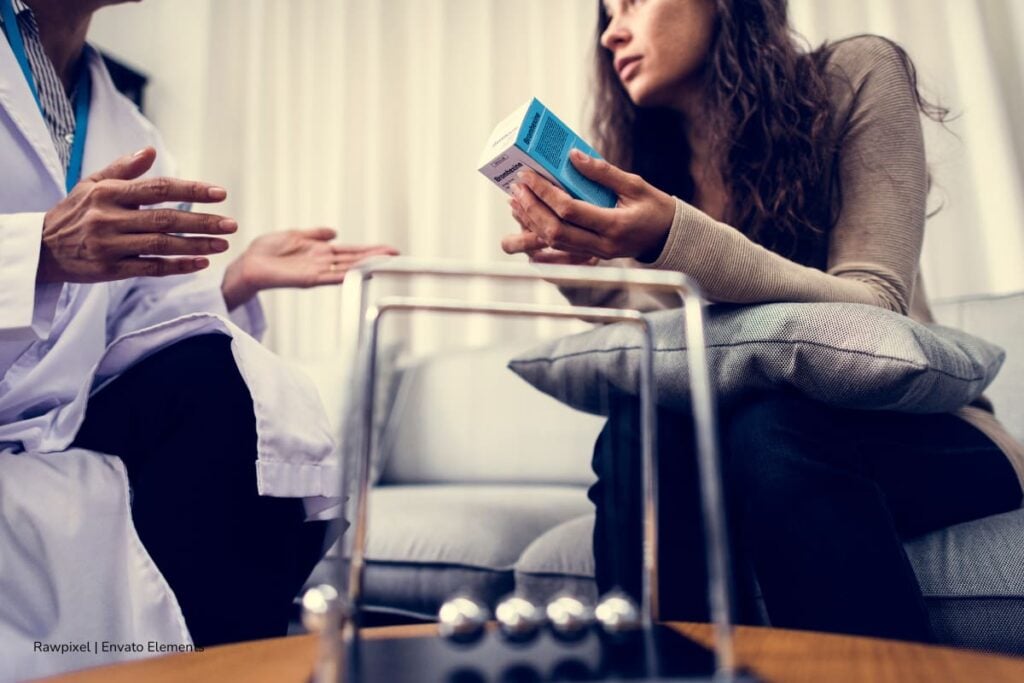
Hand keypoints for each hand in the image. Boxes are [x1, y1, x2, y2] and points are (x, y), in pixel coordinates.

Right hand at [37, 147, 235, 283]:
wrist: (42, 248)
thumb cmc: (75, 212)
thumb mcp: (91, 184)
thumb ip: (123, 169)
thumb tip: (150, 151)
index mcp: (109, 193)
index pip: (158, 189)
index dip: (191, 191)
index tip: (220, 194)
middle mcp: (110, 218)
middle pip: (165, 219)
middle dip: (202, 222)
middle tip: (231, 224)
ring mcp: (110, 245)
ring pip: (162, 244)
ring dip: (196, 245)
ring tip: (223, 244)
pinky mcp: (110, 269)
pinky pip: (150, 268)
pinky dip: (178, 266)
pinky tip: (201, 264)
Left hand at [221, 228, 397, 308]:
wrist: (248, 264)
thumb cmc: (265, 252)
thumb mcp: (294, 235)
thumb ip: (315, 234)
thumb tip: (335, 231)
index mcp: (321, 252)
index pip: (352, 251)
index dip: (370, 250)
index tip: (389, 249)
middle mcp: (323, 263)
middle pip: (355, 259)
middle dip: (376, 257)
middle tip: (397, 256)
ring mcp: (317, 272)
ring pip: (348, 268)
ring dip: (367, 265)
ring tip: (386, 262)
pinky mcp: (307, 279)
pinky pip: (331, 277)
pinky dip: (346, 275)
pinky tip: (360, 273)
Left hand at [500, 149, 674, 261]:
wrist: (670, 238)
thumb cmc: (655, 208)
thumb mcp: (635, 185)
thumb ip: (603, 172)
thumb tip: (572, 155)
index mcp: (615, 225)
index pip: (570, 210)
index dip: (545, 193)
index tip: (528, 176)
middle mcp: (603, 244)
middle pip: (555, 230)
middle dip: (531, 208)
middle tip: (516, 187)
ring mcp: (597, 254)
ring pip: (554, 242)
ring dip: (531, 221)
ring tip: (516, 200)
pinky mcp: (593, 256)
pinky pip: (560, 249)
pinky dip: (541, 233)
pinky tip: (528, 218)